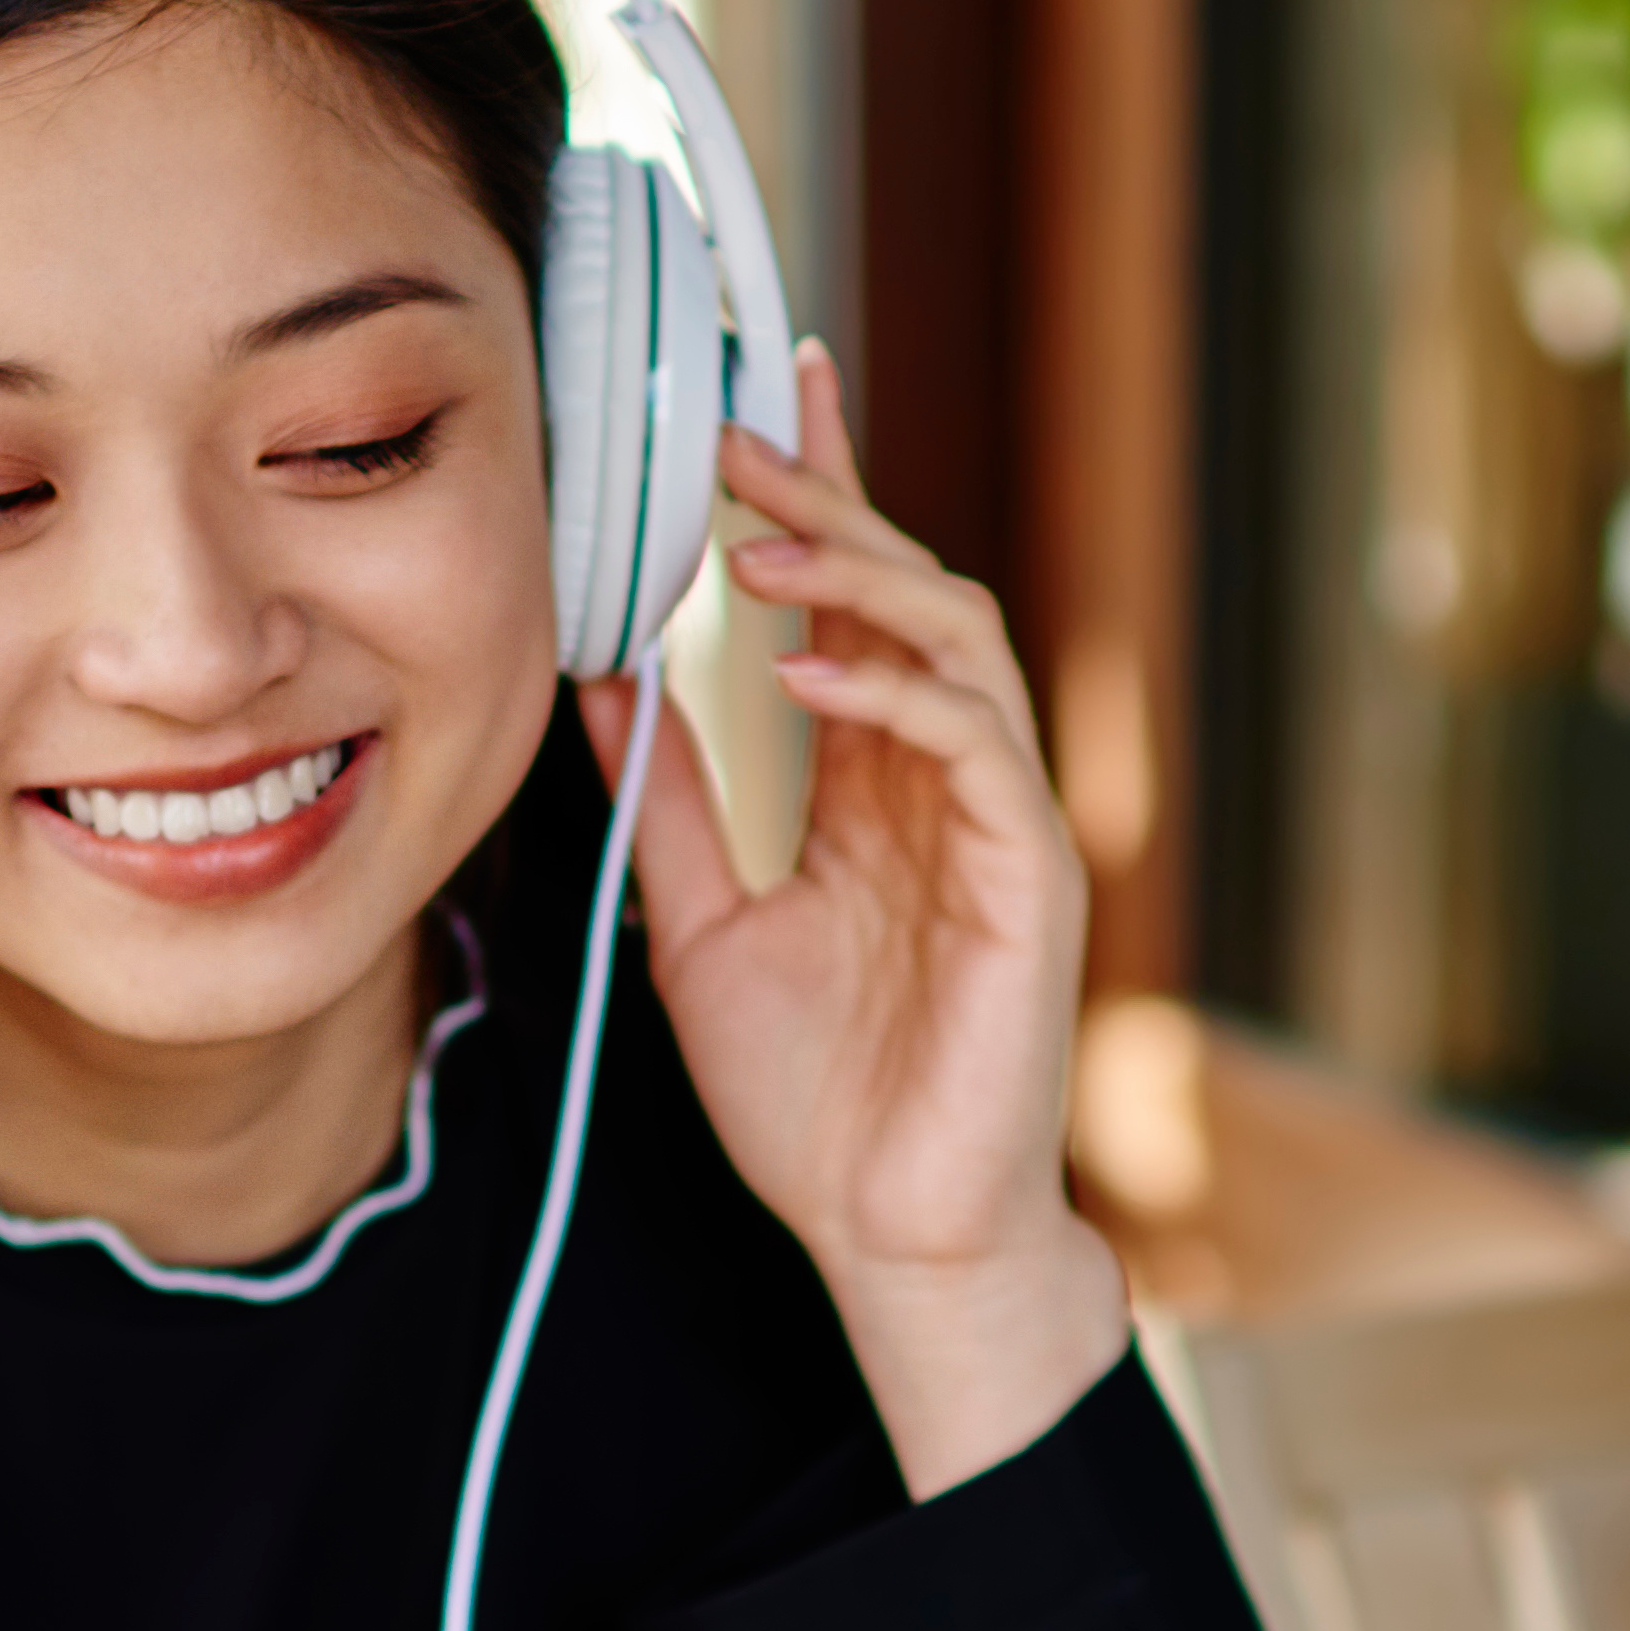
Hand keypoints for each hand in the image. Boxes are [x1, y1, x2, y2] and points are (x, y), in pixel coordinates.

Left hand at [583, 354, 1126, 1493]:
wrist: (889, 1238)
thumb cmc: (817, 1105)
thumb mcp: (701, 922)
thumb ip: (667, 798)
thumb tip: (597, 672)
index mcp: (880, 788)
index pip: (856, 607)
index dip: (821, 492)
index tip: (766, 393)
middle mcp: (950, 786)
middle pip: (913, 594)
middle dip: (827, 501)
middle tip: (731, 433)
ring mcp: (999, 825)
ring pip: (961, 643)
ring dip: (860, 578)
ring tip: (754, 545)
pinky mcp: (1031, 879)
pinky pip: (978, 749)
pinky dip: (898, 696)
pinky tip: (808, 674)